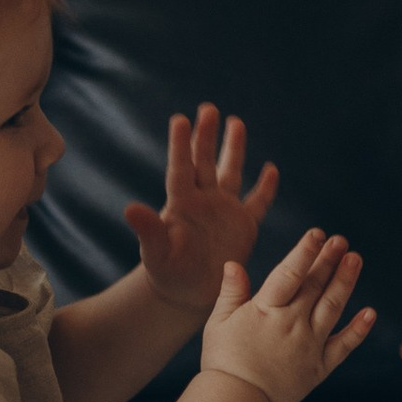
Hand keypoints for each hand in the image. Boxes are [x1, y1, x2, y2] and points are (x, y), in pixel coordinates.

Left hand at [125, 104, 282, 319]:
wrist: (187, 293)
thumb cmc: (167, 272)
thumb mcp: (155, 253)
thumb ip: (148, 231)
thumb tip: (130, 209)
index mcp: (181, 204)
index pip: (181, 169)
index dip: (180, 145)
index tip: (180, 119)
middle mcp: (203, 200)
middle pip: (205, 162)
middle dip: (206, 136)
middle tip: (208, 109)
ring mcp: (224, 210)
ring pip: (231, 172)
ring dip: (234, 149)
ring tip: (235, 122)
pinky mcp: (244, 225)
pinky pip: (258, 202)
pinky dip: (266, 187)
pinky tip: (271, 168)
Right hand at [199, 232, 376, 401]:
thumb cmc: (224, 360)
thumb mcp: (218, 322)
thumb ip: (231, 292)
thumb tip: (233, 264)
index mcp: (266, 310)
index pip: (289, 274)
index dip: (305, 252)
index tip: (318, 234)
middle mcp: (292, 324)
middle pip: (314, 286)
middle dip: (328, 260)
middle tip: (341, 240)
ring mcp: (309, 345)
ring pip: (332, 307)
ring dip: (345, 282)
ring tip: (356, 259)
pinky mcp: (320, 367)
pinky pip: (343, 346)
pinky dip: (358, 329)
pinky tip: (371, 312)